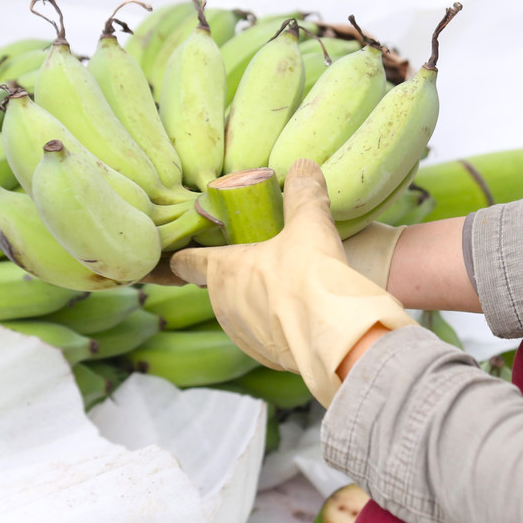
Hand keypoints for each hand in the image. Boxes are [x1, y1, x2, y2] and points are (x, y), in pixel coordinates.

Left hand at [171, 160, 415, 404]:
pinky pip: (265, 334)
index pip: (187, 262)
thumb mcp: (310, 223)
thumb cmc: (312, 276)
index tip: (188, 250)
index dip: (186, 255)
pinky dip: (276, 323)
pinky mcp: (266, 356)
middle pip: (219, 285)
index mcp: (223, 271)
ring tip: (286, 286)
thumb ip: (303, 193)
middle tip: (260, 258)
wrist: (336, 336)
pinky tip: (300, 313)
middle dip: (236, 273)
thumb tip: (303, 166)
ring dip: (256, 300)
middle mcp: (224, 306)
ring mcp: (243, 335)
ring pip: (241, 311)